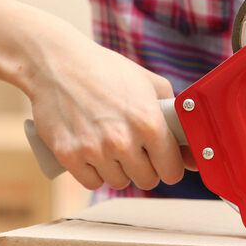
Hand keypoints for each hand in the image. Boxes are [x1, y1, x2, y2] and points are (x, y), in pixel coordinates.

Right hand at [25, 40, 187, 190]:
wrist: (55, 62)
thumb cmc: (103, 69)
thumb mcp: (148, 82)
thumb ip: (173, 114)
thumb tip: (191, 148)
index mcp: (148, 122)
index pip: (172, 171)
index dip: (170, 166)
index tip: (162, 160)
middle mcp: (122, 140)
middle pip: (147, 180)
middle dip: (145, 167)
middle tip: (134, 150)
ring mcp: (94, 150)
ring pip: (119, 182)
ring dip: (118, 170)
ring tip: (110, 147)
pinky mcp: (68, 156)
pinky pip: (92, 182)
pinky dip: (94, 173)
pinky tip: (92, 155)